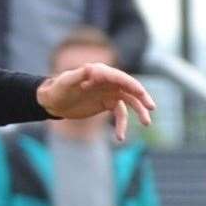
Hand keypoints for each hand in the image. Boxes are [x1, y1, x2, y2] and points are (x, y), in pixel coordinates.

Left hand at [37, 62, 155, 141]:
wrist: (54, 101)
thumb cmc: (58, 88)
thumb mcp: (66, 82)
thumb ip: (78, 75)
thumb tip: (90, 69)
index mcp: (100, 72)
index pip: (120, 77)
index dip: (131, 85)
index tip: (141, 93)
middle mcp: (108, 80)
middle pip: (130, 88)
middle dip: (142, 97)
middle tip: (151, 108)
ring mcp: (110, 92)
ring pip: (130, 101)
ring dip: (139, 111)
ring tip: (147, 123)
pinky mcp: (107, 104)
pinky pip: (120, 114)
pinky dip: (122, 125)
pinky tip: (120, 137)